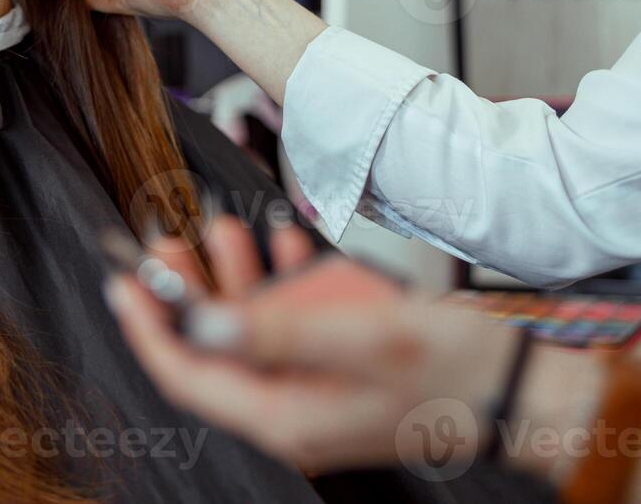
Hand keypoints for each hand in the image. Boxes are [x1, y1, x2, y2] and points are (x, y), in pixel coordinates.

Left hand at [105, 217, 525, 475]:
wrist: (517, 384)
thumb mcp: (363, 336)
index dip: (148, 327)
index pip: (188, 375)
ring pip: (247, 333)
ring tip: (222, 227)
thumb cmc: (452, 366)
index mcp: (285, 415)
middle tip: (167, 242)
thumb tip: (202, 324)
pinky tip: (284, 242)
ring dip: (232, 278)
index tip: (122, 281)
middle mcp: (290, 408)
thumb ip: (279, 330)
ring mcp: (313, 389)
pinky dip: (280, 283)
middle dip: (184, 291)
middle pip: (210, 352)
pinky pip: (289, 327)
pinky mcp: (336, 369)